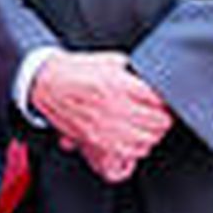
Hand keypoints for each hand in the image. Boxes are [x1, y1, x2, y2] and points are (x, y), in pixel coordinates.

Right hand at [29, 50, 174, 183]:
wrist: (46, 82)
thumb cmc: (75, 70)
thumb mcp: (109, 60)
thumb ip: (134, 70)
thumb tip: (153, 80)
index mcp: (118, 85)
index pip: (160, 100)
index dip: (166, 101)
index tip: (164, 101)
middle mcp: (113, 108)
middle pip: (158, 122)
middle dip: (163, 118)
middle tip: (160, 114)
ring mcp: (104, 127)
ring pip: (146, 140)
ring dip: (152, 135)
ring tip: (149, 127)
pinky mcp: (95, 139)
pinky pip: (128, 153)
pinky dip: (137, 149)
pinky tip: (135, 140)